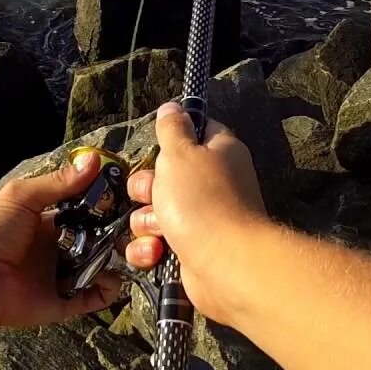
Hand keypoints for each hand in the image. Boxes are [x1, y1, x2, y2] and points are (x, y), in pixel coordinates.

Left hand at [0, 154, 121, 328]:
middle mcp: (56, 249)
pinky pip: (91, 298)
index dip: (102, 207)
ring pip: (97, 268)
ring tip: (126, 251)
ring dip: (113, 260)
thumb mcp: (23, 197)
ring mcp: (59, 277)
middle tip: (132, 228)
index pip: (83, 214)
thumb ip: (59, 182)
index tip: (124, 199)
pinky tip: (113, 277)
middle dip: (113, 235)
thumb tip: (93, 160)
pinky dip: (106, 291)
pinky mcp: (60, 302)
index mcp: (47, 224)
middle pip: (94, 241)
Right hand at [125, 102, 267, 323]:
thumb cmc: (201, 199)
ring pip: (154, 212)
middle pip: (164, 176)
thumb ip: (172, 128)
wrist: (224, 263)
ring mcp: (201, 220)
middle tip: (150, 193)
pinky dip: (150, 249)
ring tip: (158, 228)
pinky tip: (156, 253)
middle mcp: (213, 184)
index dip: (173, 137)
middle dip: (147, 187)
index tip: (159, 146)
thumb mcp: (180, 153)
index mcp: (219, 153)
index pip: (196, 132)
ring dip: (146, 221)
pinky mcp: (189, 251)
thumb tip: (172, 106)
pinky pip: (155, 245)